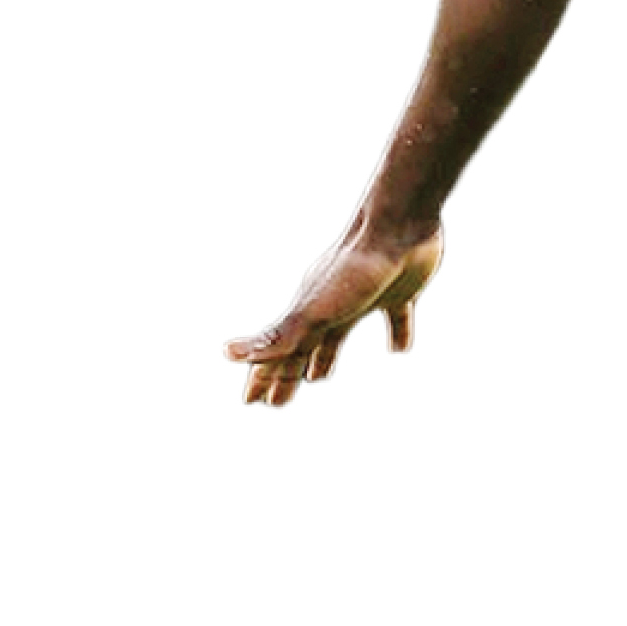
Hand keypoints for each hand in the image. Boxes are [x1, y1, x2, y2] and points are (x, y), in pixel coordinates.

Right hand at [226, 222, 444, 406]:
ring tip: (318, 377)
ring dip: (325, 359)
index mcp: (307, 314)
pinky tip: (400, 348)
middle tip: (277, 401)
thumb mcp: (313, 312)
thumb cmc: (356, 269)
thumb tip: (226, 353)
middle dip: (288, 375)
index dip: (263, 378)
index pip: (278, 354)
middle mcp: (329, 307)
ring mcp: (362, 298)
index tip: (251, 401)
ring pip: (337, 337)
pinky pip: (395, 319)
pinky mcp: (398, 292)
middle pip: (303, 350)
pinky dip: (397, 334)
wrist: (399, 223)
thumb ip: (277, 338)